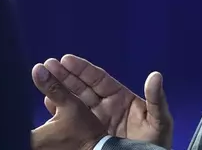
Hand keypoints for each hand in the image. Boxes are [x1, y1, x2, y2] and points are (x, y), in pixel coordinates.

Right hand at [42, 55, 172, 149]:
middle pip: (82, 87)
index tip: (66, 60)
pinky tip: (47, 103)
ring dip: (58, 90)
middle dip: (65, 76)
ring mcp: (95, 121)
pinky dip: (58, 112)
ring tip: (42, 79)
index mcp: (120, 98)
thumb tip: (156, 76)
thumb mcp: (159, 118)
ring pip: (74, 102)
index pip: (98, 79)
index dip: (82, 69)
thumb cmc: (157, 141)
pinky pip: (72, 121)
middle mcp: (105, 107)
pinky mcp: (88, 136)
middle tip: (48, 65)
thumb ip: (155, 98)